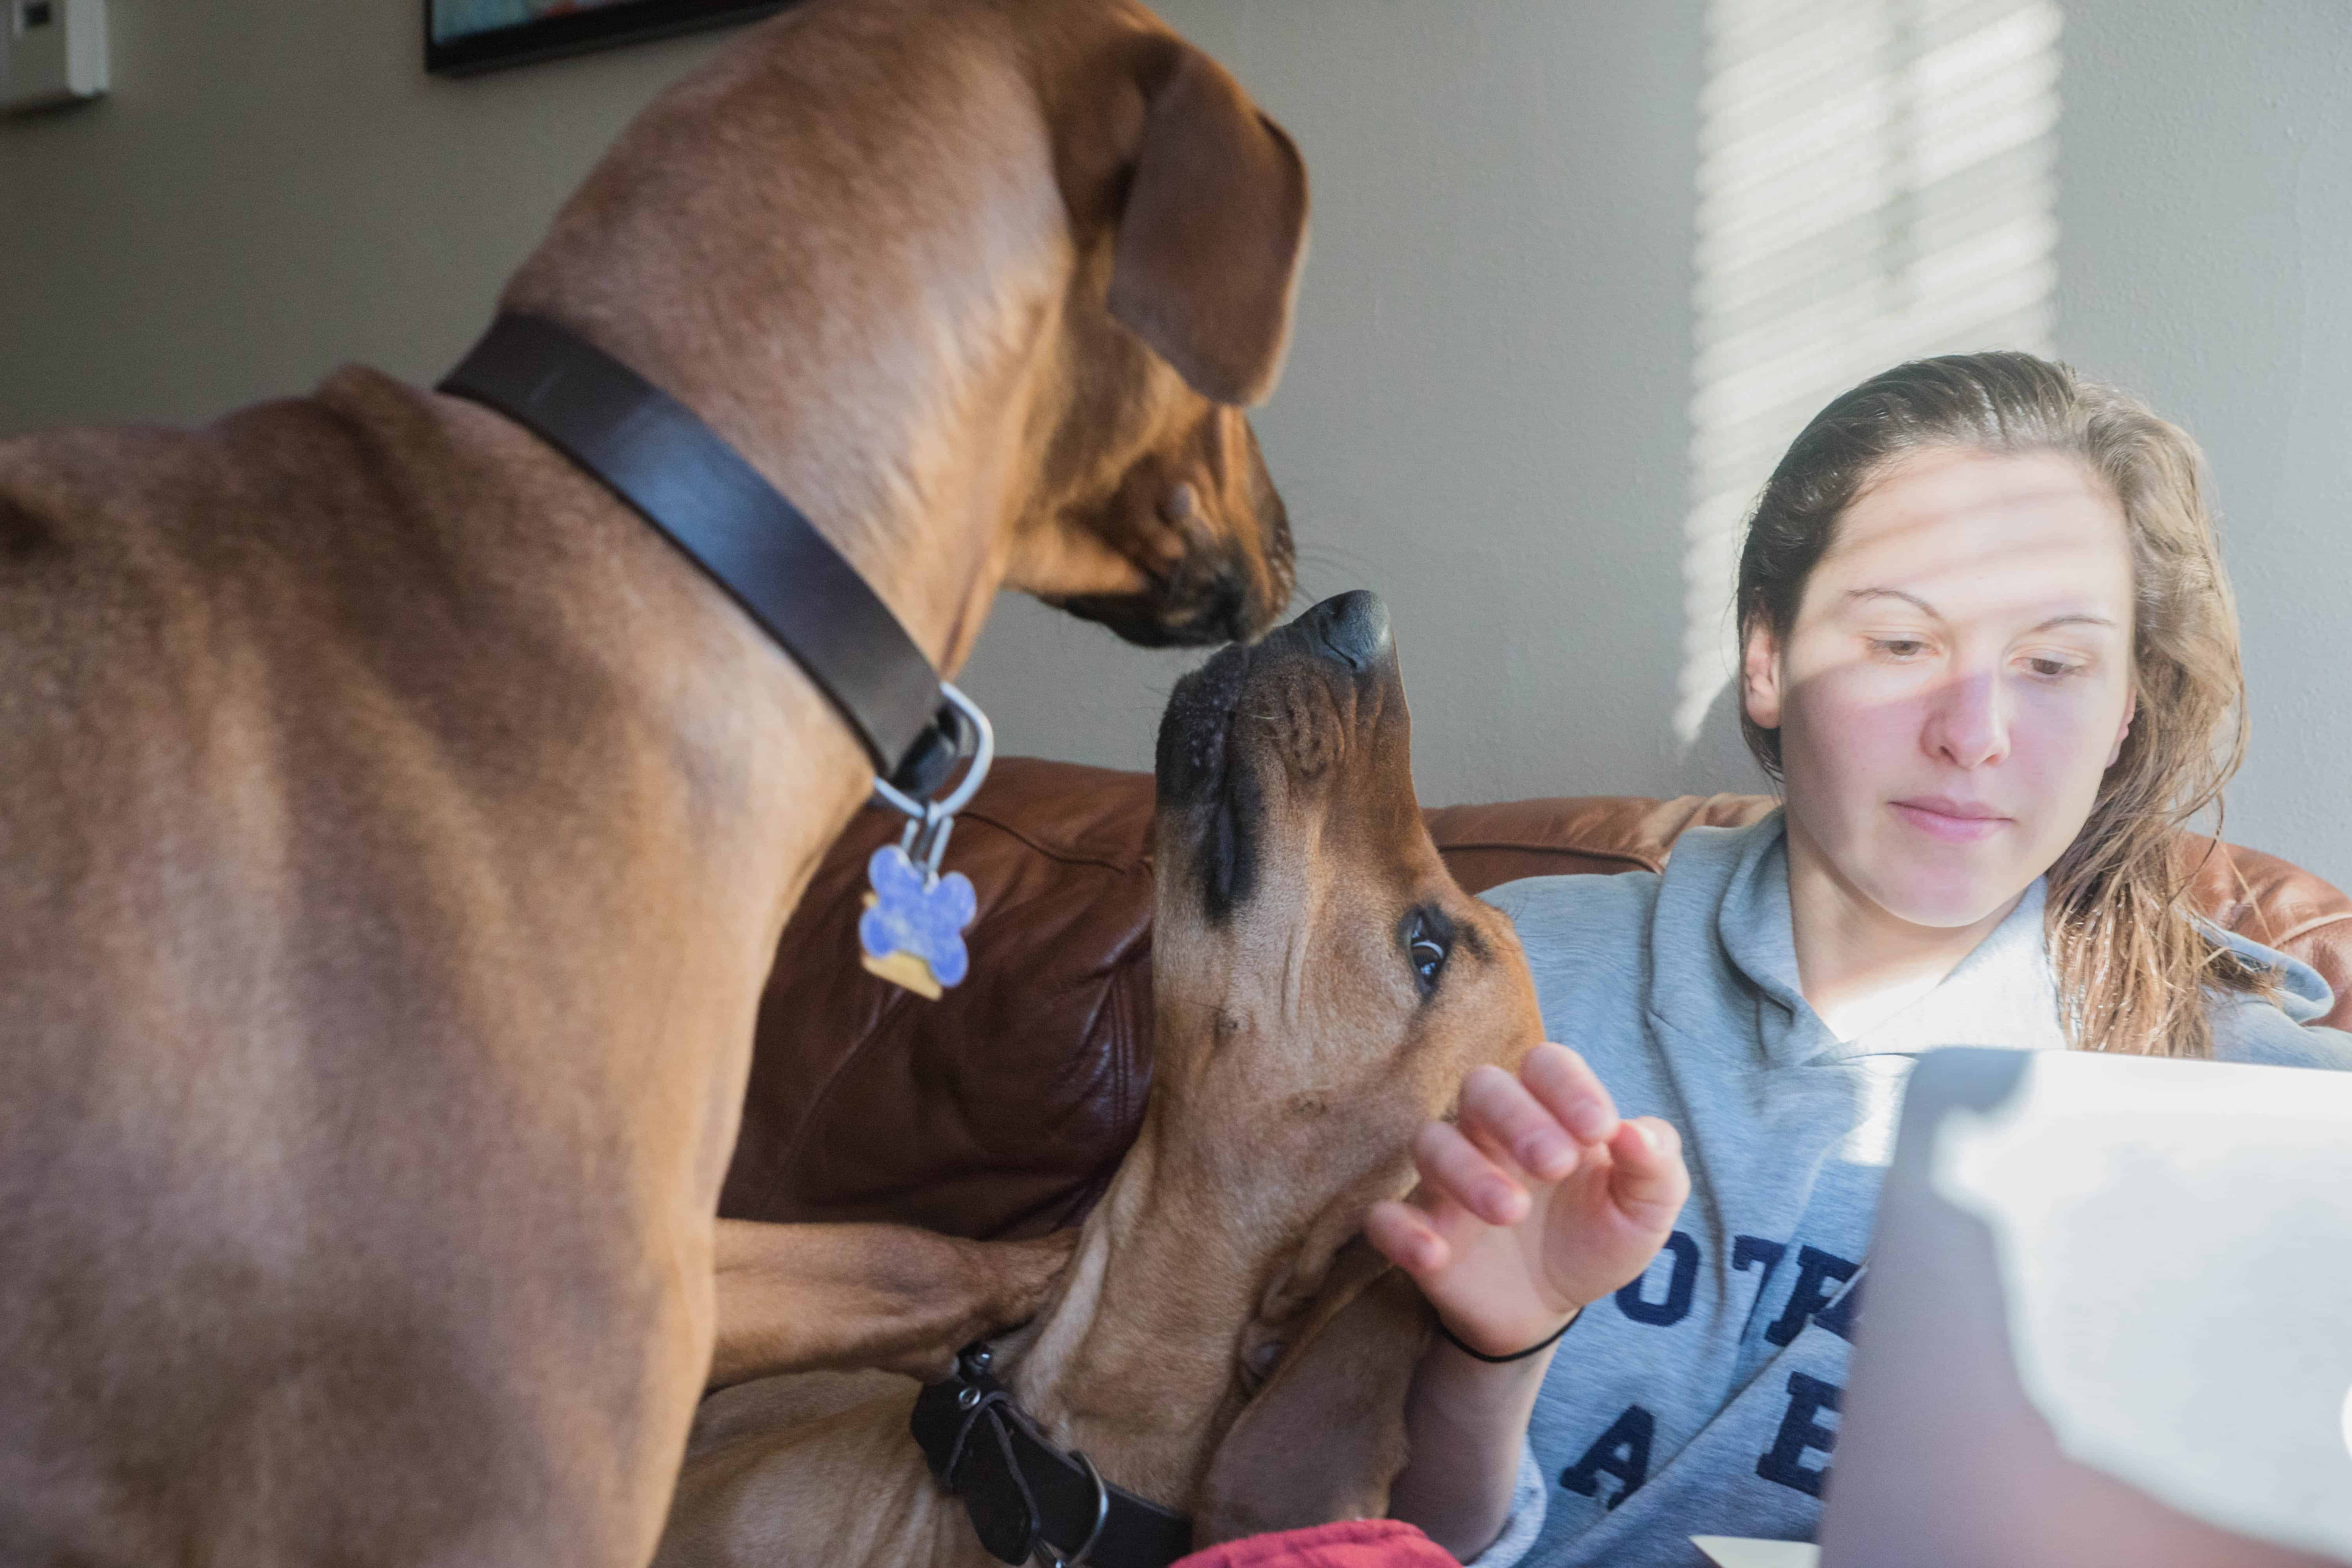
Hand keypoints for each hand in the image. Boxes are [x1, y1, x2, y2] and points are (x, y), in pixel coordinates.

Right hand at [1365, 1042, 1688, 1356]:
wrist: (1551, 1306)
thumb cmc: (1597, 1238)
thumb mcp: (1645, 1209)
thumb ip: (1656, 1165)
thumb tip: (1635, 1133)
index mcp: (1550, 1112)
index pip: (1545, 1064)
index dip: (1568, 1086)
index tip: (1600, 1131)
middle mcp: (1493, 1133)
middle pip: (1481, 1087)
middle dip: (1517, 1117)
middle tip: (1555, 1164)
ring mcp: (1449, 1179)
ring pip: (1432, 1142)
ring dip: (1468, 1171)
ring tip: (1511, 1211)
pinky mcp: (1419, 1229)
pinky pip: (1386, 1216)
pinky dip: (1401, 1230)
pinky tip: (1434, 1255)